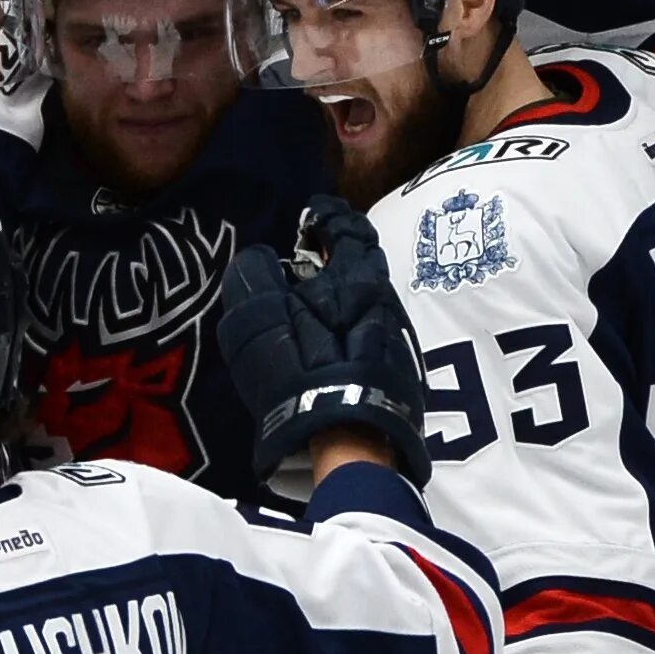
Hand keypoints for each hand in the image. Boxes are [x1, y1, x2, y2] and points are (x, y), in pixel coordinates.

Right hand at [218, 196, 431, 482]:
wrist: (349, 439)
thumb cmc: (301, 370)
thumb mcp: (260, 318)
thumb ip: (256, 278)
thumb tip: (261, 258)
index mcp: (357, 280)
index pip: (348, 230)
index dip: (328, 217)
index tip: (311, 214)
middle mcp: (385, 302)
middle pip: (364, 265)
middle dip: (338, 256)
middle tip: (309, 259)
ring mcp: (396, 339)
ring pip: (370, 300)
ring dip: (345, 294)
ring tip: (315, 304)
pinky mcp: (398, 373)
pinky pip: (372, 333)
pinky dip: (352, 326)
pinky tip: (332, 345)